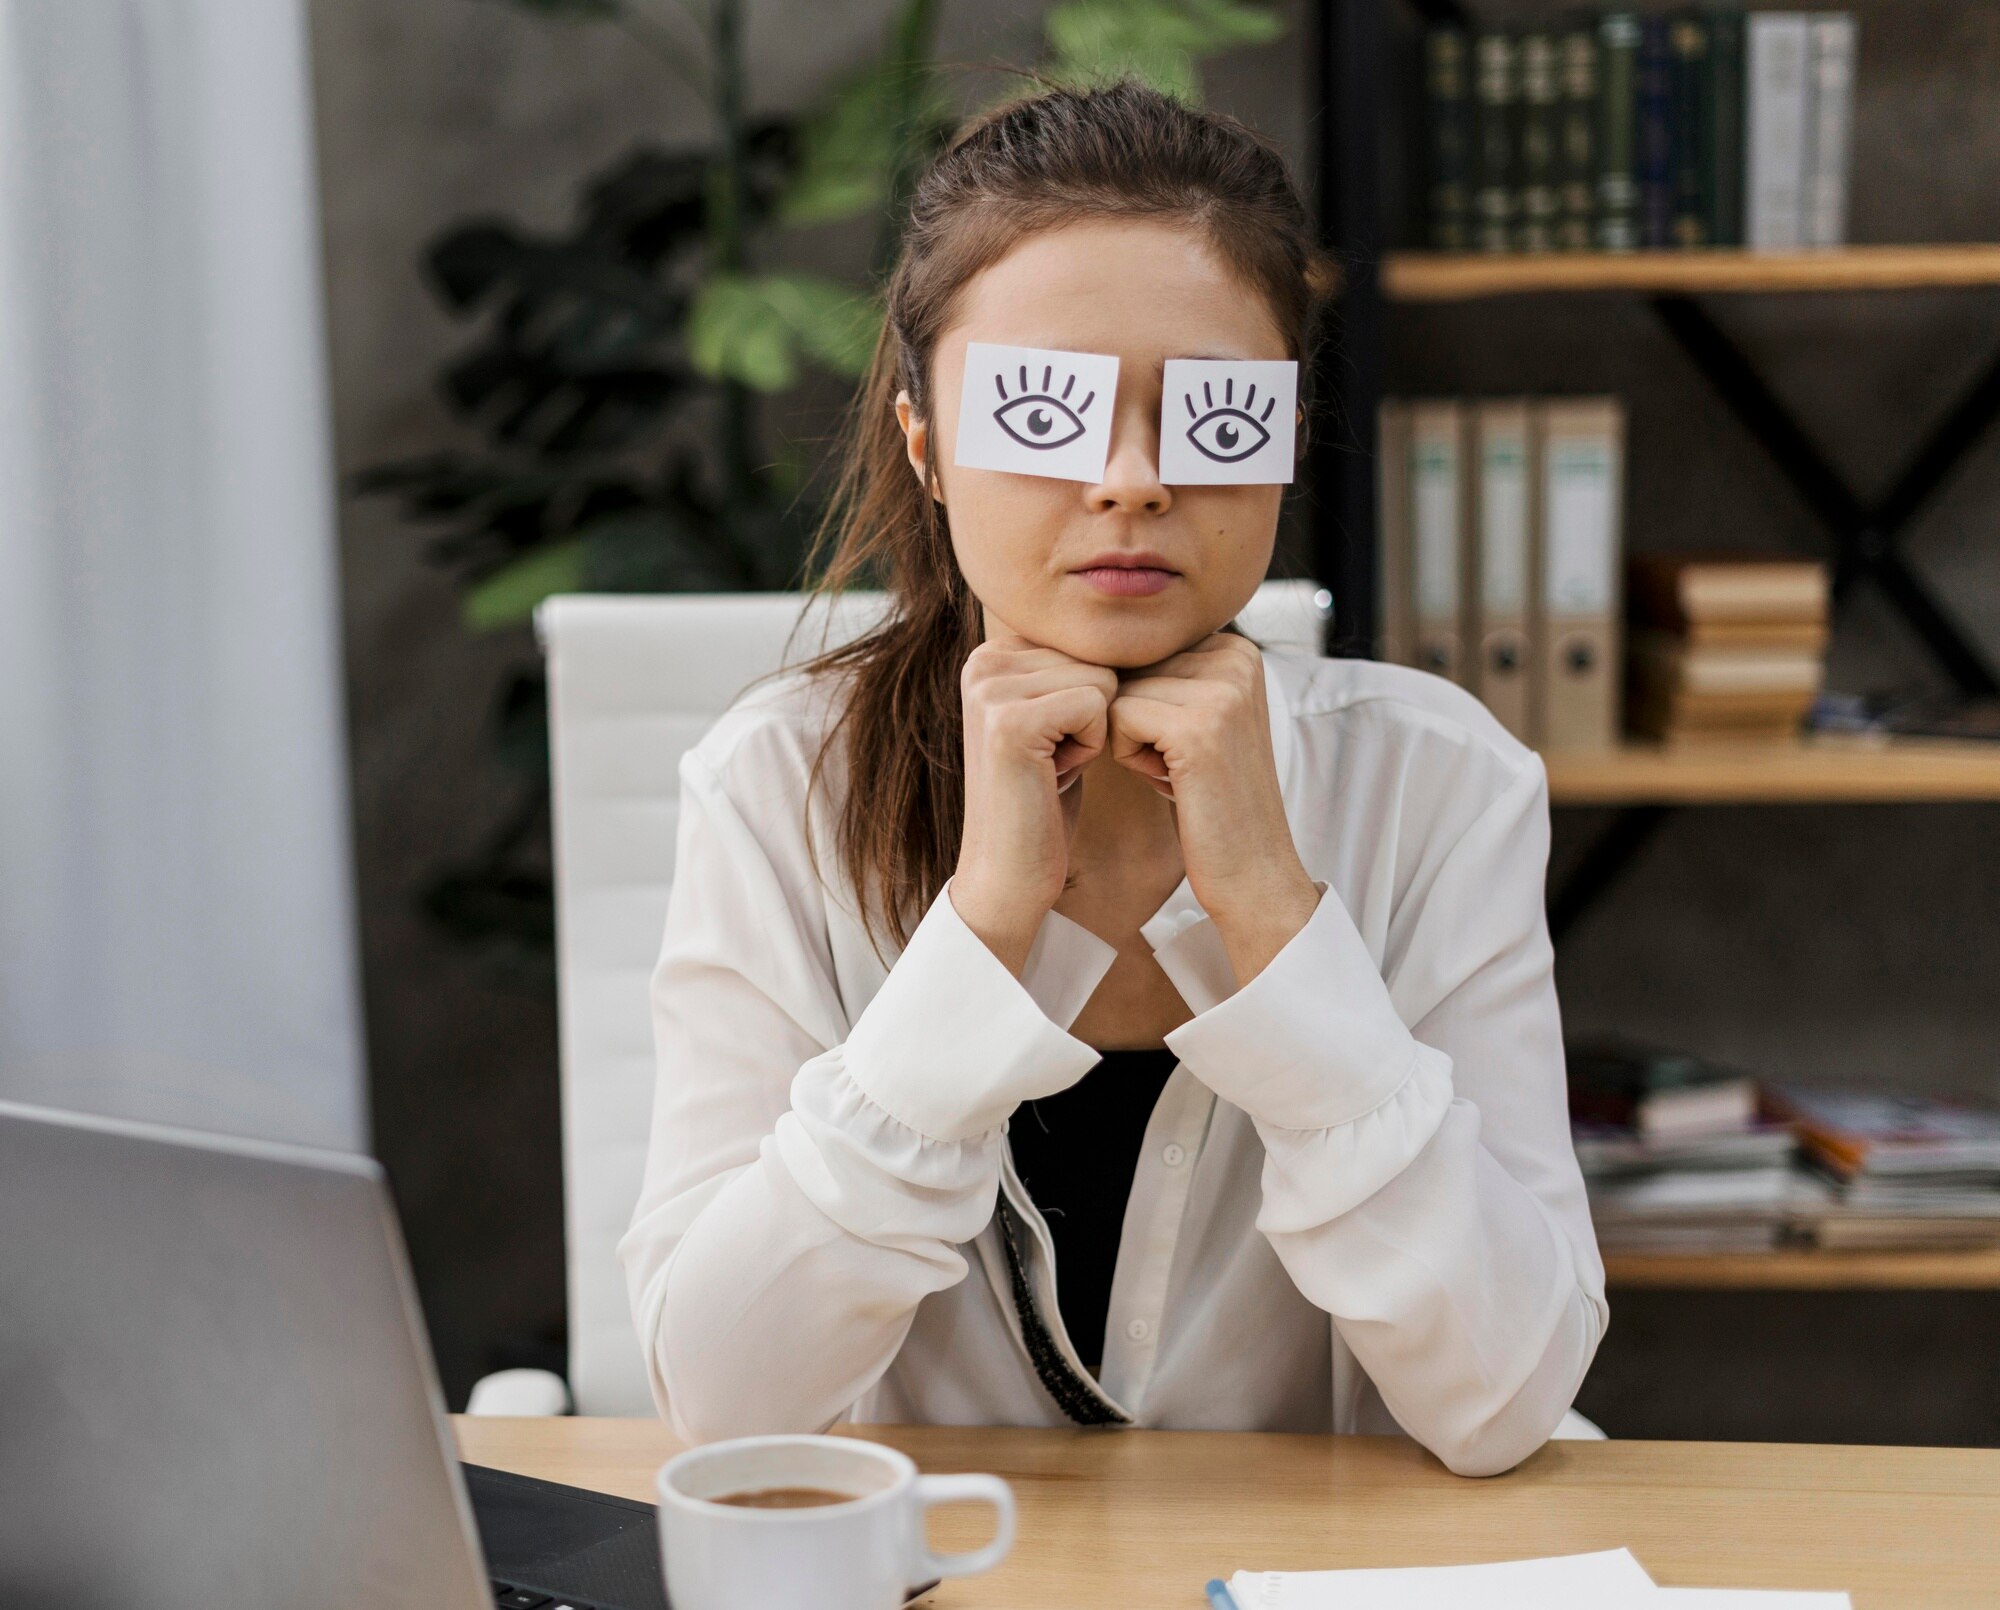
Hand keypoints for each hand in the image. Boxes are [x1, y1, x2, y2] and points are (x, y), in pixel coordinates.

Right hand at [950, 627, 1119, 973]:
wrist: (1009, 871)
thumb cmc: (1044, 799)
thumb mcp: (1058, 718)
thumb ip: (1074, 668)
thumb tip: (1140, 623)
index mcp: (993, 651)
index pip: (1090, 643)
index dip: (1094, 699)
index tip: (1055, 741)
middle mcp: (984, 660)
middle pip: (1098, 659)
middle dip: (1094, 715)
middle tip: (1053, 760)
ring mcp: (991, 688)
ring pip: (1103, 680)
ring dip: (1094, 732)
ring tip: (1052, 766)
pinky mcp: (1009, 719)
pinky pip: (1097, 705)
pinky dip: (1091, 747)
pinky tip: (1054, 774)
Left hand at [1108, 633, 1320, 981]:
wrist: (1251, 868)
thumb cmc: (1209, 798)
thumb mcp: (1191, 716)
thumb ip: (1160, 671)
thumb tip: (1083, 639)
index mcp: (1235, 647)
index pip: (1139, 652)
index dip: (1144, 706)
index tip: (1187, 744)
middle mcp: (1235, 655)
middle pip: (1126, 670)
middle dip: (1136, 722)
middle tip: (1183, 764)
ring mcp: (1222, 690)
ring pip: (1116, 695)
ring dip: (1133, 742)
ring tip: (1181, 772)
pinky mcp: (1199, 727)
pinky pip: (1117, 721)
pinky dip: (1130, 758)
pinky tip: (1173, 781)